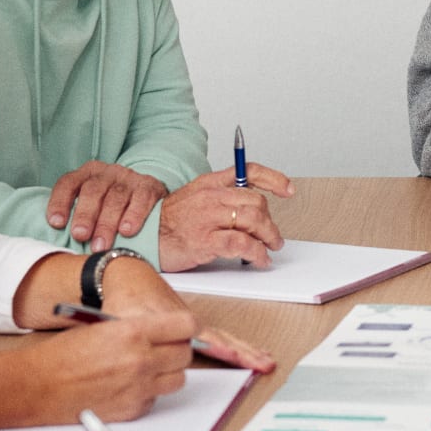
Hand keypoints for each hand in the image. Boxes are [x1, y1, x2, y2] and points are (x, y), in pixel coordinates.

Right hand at [24, 309, 196, 422]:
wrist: (37, 386)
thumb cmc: (63, 355)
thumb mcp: (103, 327)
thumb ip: (138, 330)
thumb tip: (165, 332)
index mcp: (133, 331)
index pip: (186, 325)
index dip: (188, 326)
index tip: (186, 328)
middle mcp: (141, 359)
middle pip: (185, 354)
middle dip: (177, 350)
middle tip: (164, 349)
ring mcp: (139, 387)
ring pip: (178, 379)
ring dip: (168, 373)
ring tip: (148, 369)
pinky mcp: (133, 410)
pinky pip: (156, 399)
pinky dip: (149, 393)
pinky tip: (129, 386)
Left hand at [46, 162, 166, 250]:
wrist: (148, 196)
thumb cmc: (110, 207)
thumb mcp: (91, 204)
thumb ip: (75, 217)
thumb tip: (55, 244)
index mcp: (87, 174)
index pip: (68, 183)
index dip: (60, 202)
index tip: (56, 223)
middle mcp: (107, 172)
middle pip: (93, 190)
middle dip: (85, 215)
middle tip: (80, 236)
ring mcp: (129, 178)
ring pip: (116, 197)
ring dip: (107, 223)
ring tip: (100, 245)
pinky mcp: (149, 186)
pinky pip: (141, 199)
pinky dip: (134, 215)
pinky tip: (127, 231)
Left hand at [95, 257, 275, 373]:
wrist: (128, 277)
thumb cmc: (126, 296)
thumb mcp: (126, 316)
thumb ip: (136, 333)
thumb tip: (143, 347)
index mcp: (178, 321)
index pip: (208, 339)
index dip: (224, 349)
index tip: (237, 356)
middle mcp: (190, 323)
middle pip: (224, 339)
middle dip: (246, 351)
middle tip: (265, 362)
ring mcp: (193, 325)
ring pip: (224, 337)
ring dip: (245, 348)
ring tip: (264, 360)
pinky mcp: (191, 327)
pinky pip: (218, 337)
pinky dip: (235, 345)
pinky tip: (244, 352)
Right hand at [155, 169, 291, 271]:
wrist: (143, 239)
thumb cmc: (169, 222)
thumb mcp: (194, 197)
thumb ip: (220, 197)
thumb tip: (251, 208)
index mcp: (210, 183)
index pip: (249, 172)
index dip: (274, 179)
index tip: (287, 190)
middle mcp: (211, 197)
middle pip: (256, 202)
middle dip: (270, 222)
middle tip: (273, 236)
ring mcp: (208, 218)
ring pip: (253, 220)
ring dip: (268, 237)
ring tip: (269, 248)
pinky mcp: (206, 241)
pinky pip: (242, 243)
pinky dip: (256, 253)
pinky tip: (258, 259)